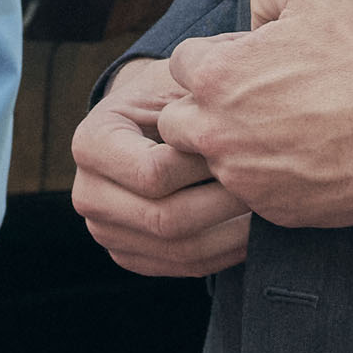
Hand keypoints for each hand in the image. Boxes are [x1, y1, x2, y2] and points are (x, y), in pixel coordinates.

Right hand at [71, 53, 252, 278]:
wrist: (148, 123)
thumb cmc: (169, 96)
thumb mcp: (176, 85)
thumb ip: (198, 101)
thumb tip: (240, 122)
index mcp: (91, 142)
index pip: (153, 172)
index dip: (203, 165)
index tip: (243, 148)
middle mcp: (86, 193)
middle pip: (164, 219)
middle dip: (223, 204)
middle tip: (266, 184)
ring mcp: (105, 231)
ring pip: (179, 250)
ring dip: (232, 234)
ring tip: (266, 207)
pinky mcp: (129, 255)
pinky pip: (184, 267)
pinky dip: (226, 253)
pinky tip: (253, 229)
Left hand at [163, 0, 352, 230]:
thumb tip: (252, 15)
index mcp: (217, 75)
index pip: (180, 64)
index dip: (213, 58)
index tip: (244, 64)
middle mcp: (215, 130)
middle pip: (176, 120)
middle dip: (202, 109)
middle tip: (247, 102)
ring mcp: (240, 176)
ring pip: (208, 161)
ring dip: (229, 147)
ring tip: (275, 132)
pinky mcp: (267, 209)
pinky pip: (247, 194)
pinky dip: (264, 179)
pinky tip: (299, 159)